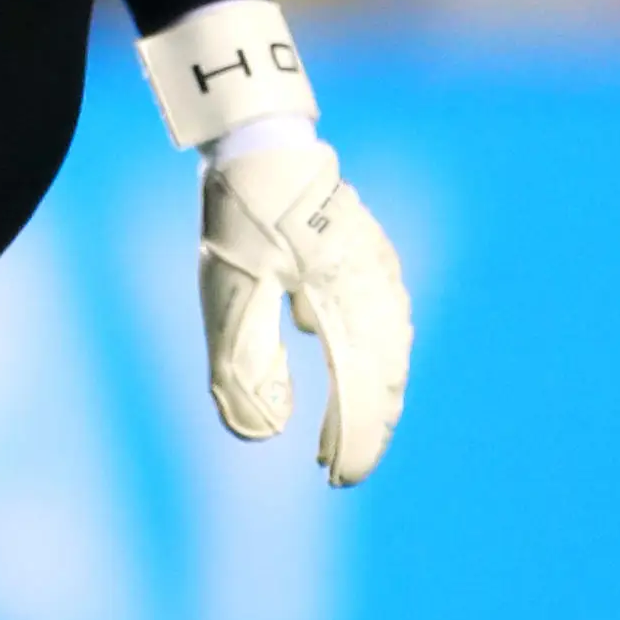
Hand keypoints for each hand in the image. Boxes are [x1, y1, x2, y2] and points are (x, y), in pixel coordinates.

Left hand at [200, 134, 412, 485]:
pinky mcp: (368, 255)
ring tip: (343, 431)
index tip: (336, 480)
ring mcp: (378, 270)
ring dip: (369, 396)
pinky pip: (384, 319)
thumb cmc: (243, 217)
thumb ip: (245, 368)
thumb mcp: (230, 297)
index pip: (361, 391)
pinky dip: (370, 357)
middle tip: (339, 470)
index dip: (353, 442)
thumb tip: (263, 435)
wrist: (261, 138)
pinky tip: (349, 365)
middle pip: (386, 376)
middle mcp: (377, 290)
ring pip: (389, 349)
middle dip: (364, 427)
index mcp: (350, 303)